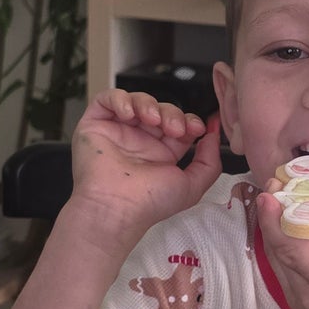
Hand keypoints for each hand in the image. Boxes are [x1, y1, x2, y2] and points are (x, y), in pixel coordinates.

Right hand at [68, 89, 221, 249]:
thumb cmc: (149, 203)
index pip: (177, 124)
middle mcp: (138, 141)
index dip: (189, 120)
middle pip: (159, 110)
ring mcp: (116, 132)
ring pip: (136, 101)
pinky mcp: (94, 125)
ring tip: (153, 119)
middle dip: (172, 113)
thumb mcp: (192, 186)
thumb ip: (209, 162)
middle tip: (175, 128)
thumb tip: (213, 136)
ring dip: (149, 104)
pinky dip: (120, 99)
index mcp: (159, 154)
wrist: (116, 208)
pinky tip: (129, 114)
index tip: (198, 128)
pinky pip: (106, 100)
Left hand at [256, 176, 308, 308]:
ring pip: (274, 256)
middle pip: (278, 251)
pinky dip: (278, 238)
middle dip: (270, 215)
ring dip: (272, 225)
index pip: (295, 252)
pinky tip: (283, 216)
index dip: (277, 222)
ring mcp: (295, 299)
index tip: (270, 194)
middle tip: (274, 181)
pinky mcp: (292, 298)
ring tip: (276, 192)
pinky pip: (279, 263)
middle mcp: (307, 295)